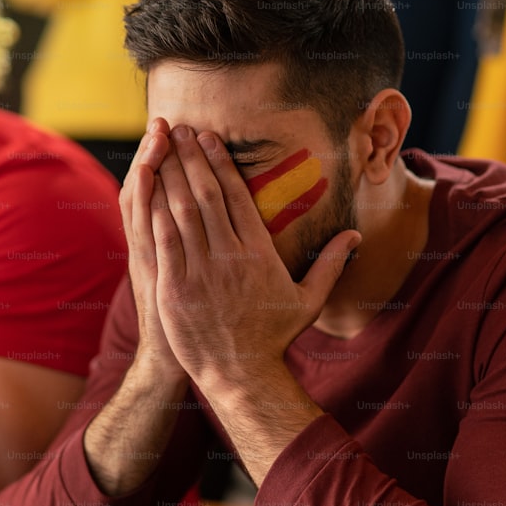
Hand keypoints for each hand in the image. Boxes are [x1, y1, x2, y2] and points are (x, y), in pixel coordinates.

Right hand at [118, 119, 183, 379]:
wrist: (176, 359)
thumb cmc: (188, 322)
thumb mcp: (180, 281)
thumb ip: (189, 248)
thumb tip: (203, 220)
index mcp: (159, 245)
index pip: (155, 192)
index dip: (160, 161)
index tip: (168, 132)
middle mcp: (151, 246)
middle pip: (150, 189)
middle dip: (158, 154)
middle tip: (165, 122)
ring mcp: (151, 258)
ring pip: (144, 203)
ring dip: (152, 167)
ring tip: (160, 135)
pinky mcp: (156, 271)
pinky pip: (147, 229)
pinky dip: (145, 200)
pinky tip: (149, 173)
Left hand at [149, 125, 359, 390]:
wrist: (241, 375)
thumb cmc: (274, 337)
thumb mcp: (309, 299)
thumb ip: (331, 263)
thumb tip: (357, 235)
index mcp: (259, 253)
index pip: (237, 196)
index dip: (221, 163)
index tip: (209, 139)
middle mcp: (229, 256)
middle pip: (207, 195)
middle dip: (192, 158)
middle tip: (181, 130)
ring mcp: (200, 271)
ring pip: (182, 211)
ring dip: (171, 175)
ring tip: (162, 148)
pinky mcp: (175, 287)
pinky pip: (163, 240)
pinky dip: (154, 210)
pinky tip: (148, 187)